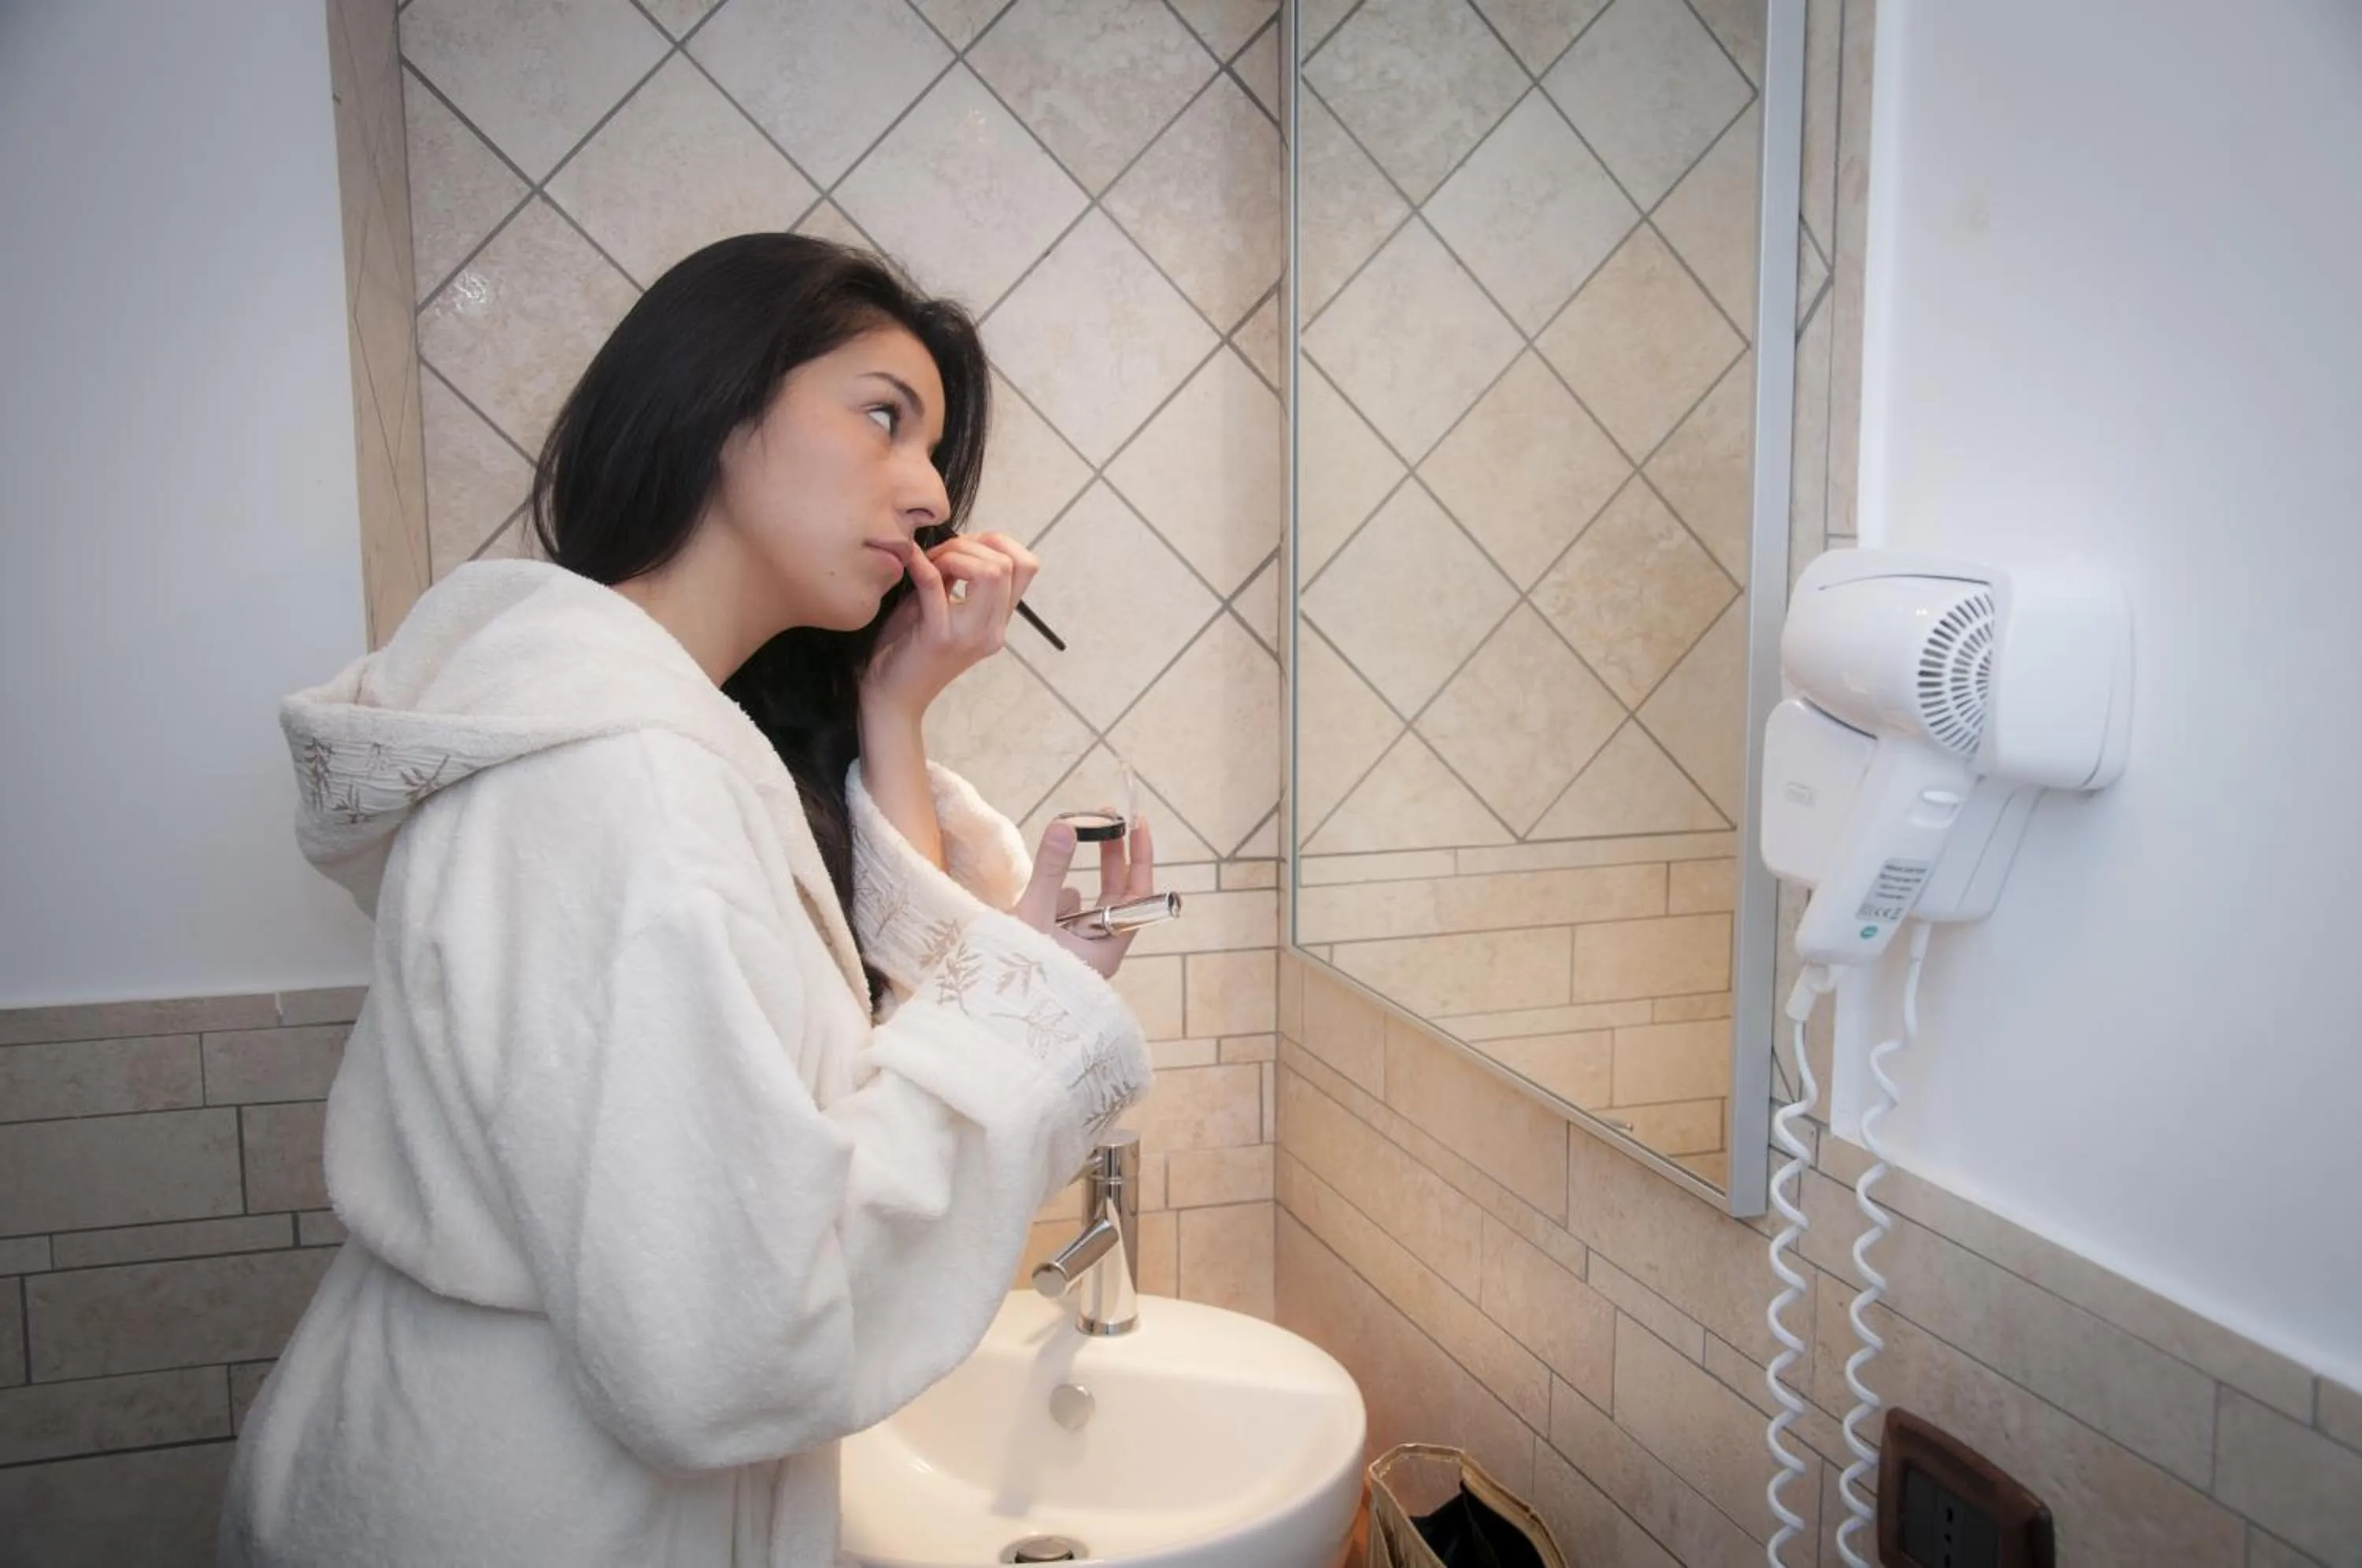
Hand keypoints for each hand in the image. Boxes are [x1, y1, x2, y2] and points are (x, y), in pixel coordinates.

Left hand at [861, 532, 1038, 721]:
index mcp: (998, 622)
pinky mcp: (940, 637)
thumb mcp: (944, 609)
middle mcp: (993, 630)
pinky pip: (936, 584)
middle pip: (1008, 565)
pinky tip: (908, 559)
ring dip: (954, 555)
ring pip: (989, 571)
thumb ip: (958, 580)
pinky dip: (922, 563)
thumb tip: (960, 542)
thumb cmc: (909, 649)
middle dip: (971, 546)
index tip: (963, 548)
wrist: (892, 697)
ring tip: (928, 565)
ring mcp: (970, 635)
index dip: (998, 543)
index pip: (1026, 567)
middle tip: (939, 556)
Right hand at [1010, 814, 1157, 978]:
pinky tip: (1021, 920)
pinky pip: (1056, 914)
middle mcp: (1097, 950)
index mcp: (1107, 948)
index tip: (1138, 824)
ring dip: (1058, 892)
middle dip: (1105, 859)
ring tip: (1034, 909)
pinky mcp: (1054, 947)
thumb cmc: (1016, 977)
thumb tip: (1064, 826)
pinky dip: (1043, 905)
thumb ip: (1050, 870)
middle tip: (1102, 819)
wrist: (986, 1012)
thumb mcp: (1034, 916)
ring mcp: (1075, 949)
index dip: (1139, 859)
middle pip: (1113, 894)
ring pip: (1077, 903)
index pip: (1137, 897)